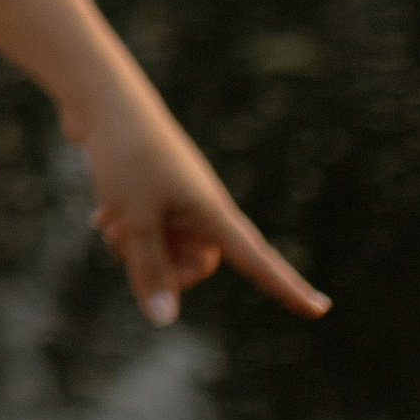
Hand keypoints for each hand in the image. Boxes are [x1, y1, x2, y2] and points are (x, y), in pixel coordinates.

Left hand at [0, 0, 328, 326]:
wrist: (100, 99)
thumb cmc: (124, 156)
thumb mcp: (133, 220)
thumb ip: (148, 270)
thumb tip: (165, 321)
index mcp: (212, 213)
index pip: (258, 261)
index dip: (287, 288)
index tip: (320, 310)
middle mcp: (202, 206)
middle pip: (198, 264)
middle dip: (161, 268)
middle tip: (125, 244)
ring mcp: (178, 196)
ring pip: (166, 248)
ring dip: (136, 247)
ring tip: (108, 224)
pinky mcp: (154, 188)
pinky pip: (146, 228)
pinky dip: (126, 229)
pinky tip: (102, 216)